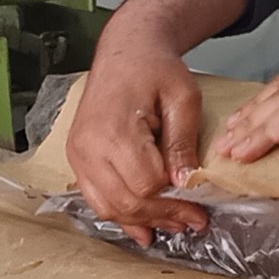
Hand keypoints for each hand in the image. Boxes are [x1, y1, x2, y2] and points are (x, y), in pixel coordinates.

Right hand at [64, 0, 251, 246]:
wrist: (125, 51)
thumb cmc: (157, 69)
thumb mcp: (183, 98)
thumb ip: (182, 141)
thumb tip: (184, 184)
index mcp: (114, 129)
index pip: (146, 183)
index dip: (175, 199)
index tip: (201, 208)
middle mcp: (88, 146)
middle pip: (126, 200)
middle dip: (163, 216)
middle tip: (195, 223)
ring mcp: (78, 154)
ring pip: (108, 205)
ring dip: (142, 221)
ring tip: (175, 226)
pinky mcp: (77, 157)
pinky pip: (96, 197)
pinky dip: (120, 214)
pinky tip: (143, 227)